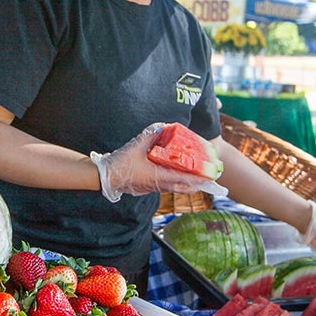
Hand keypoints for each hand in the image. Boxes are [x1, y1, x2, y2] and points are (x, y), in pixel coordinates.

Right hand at [90, 123, 217, 201]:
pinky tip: (177, 178)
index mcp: (158, 176)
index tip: (210, 177)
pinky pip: (167, 187)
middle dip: (197, 184)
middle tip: (208, 180)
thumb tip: (161, 126)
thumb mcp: (135, 146)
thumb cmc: (121, 163)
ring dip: (187, 184)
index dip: (198, 178)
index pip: (183, 178)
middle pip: (183, 187)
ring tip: (197, 180)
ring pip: (175, 188)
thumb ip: (150, 135)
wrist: (106, 177)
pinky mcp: (148, 188)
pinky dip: (176, 183)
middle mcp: (158, 185)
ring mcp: (153, 188)